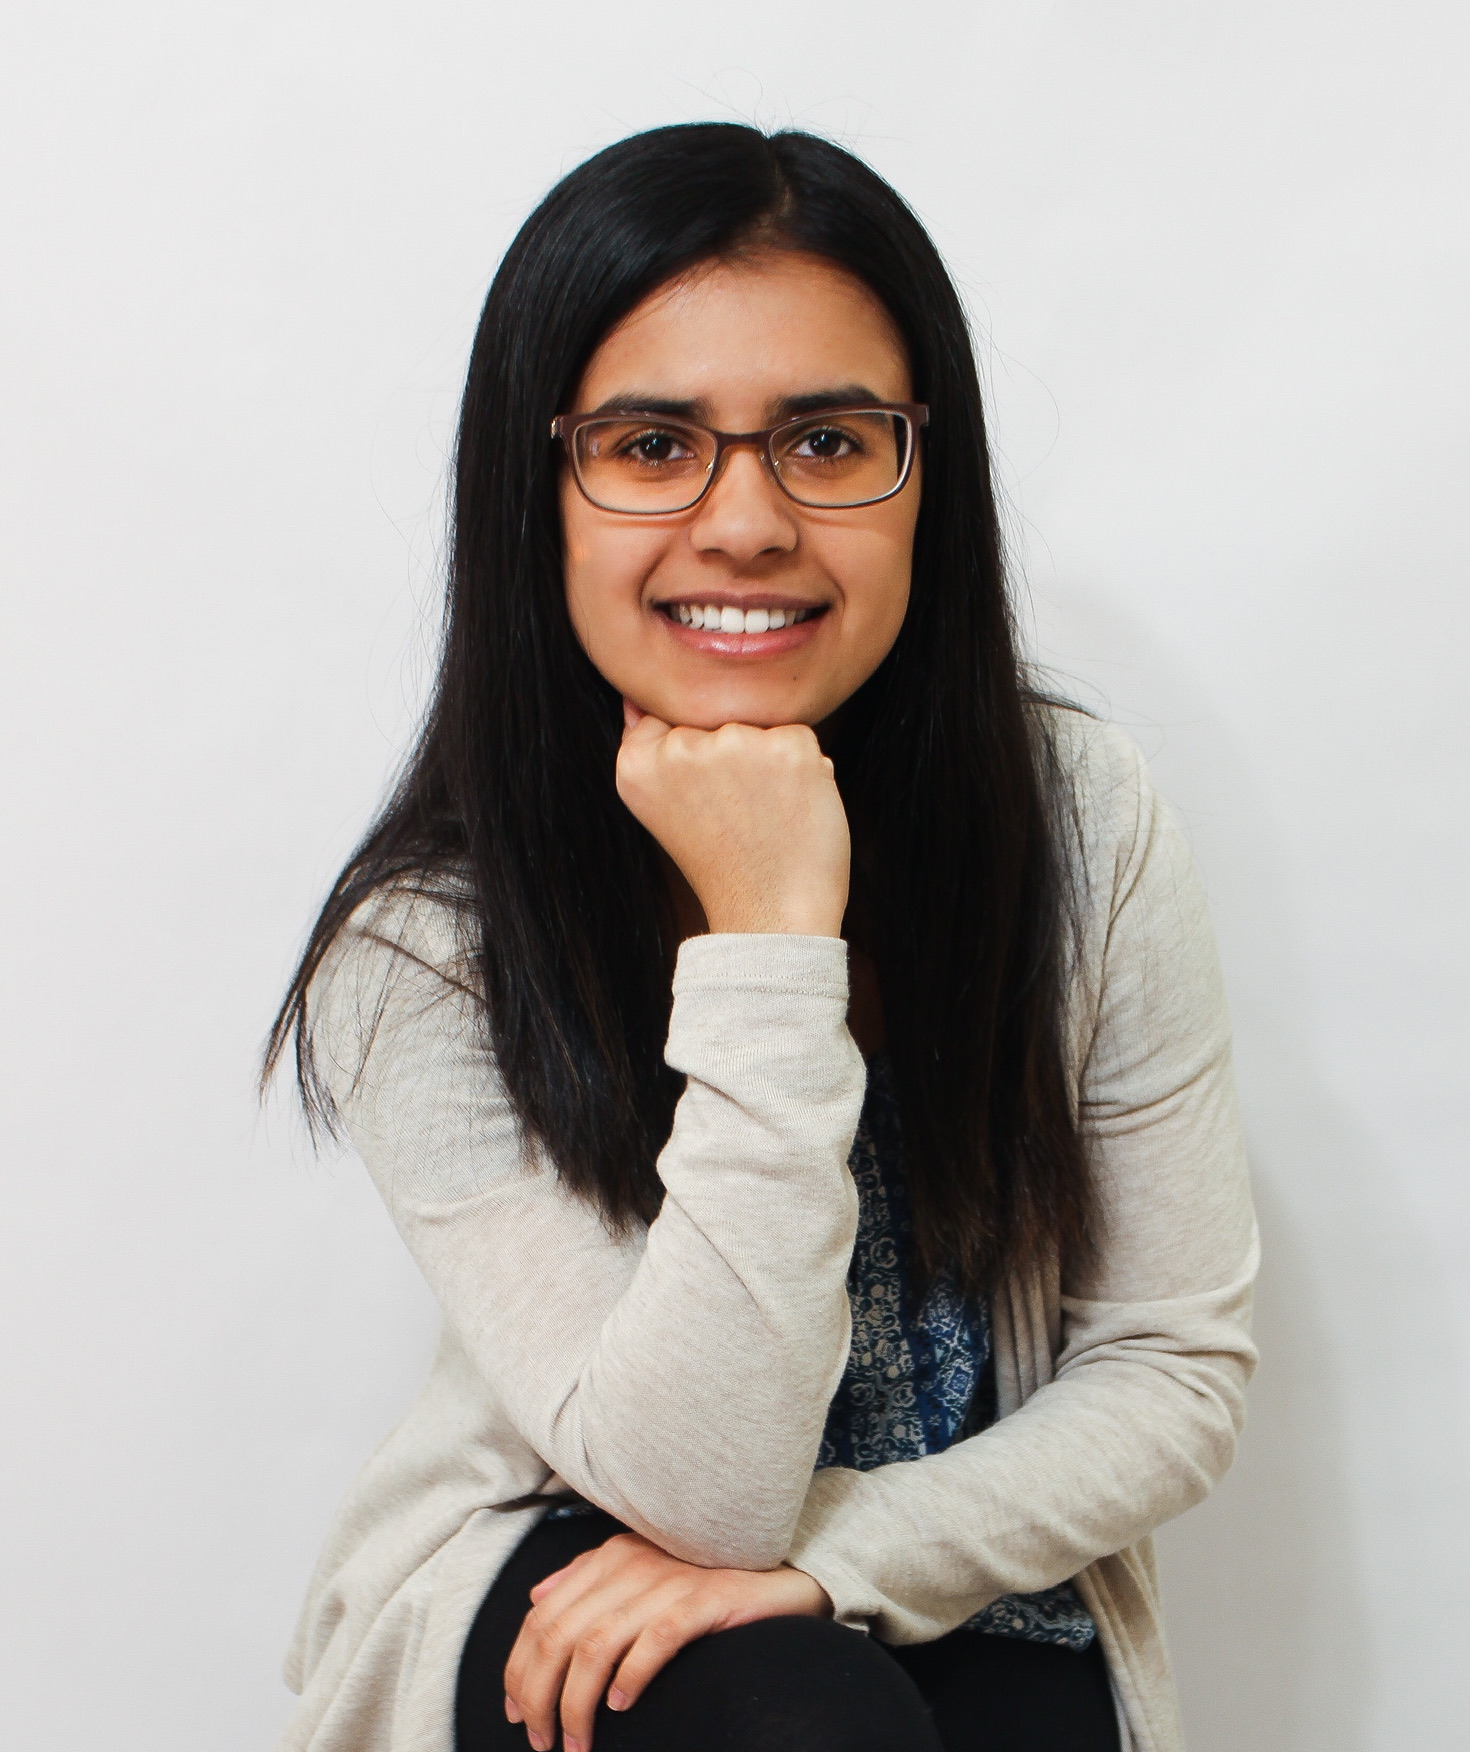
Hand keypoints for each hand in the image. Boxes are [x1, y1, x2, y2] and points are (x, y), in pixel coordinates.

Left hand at [503, 1530, 831, 1751]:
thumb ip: (587, 1579)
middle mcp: (632, 1565)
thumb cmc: (702, 1583)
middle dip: (539, 1696)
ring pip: (595, 1644)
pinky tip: (620, 1705)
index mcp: (611, 1558)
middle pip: (560, 1634)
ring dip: (576, 1703)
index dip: (519, 1668)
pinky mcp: (703, 1601)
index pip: (542, 1617)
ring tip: (575, 1743)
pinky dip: (629, 1676)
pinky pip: (654, 1639)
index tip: (516, 1713)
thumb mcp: (639, 1571)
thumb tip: (538, 1597)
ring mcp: (668, 1581)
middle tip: (542, 1741)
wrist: (776, 1576)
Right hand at [615, 701, 850, 935]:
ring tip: (763, 814)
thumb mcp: (662, 805)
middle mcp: (680, 750)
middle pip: (715, 717)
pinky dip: (803, 767)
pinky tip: (791, 809)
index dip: (696, 761)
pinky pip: (798, 735)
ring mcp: (735, 745)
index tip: (703, 804)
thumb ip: (647, 747)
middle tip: (735, 816)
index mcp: (636, 764)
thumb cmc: (722, 862)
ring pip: (757, 724)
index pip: (668, 718)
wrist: (769, 915)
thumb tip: (634, 699)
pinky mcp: (788, 749)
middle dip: (732, 756)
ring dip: (769, 759)